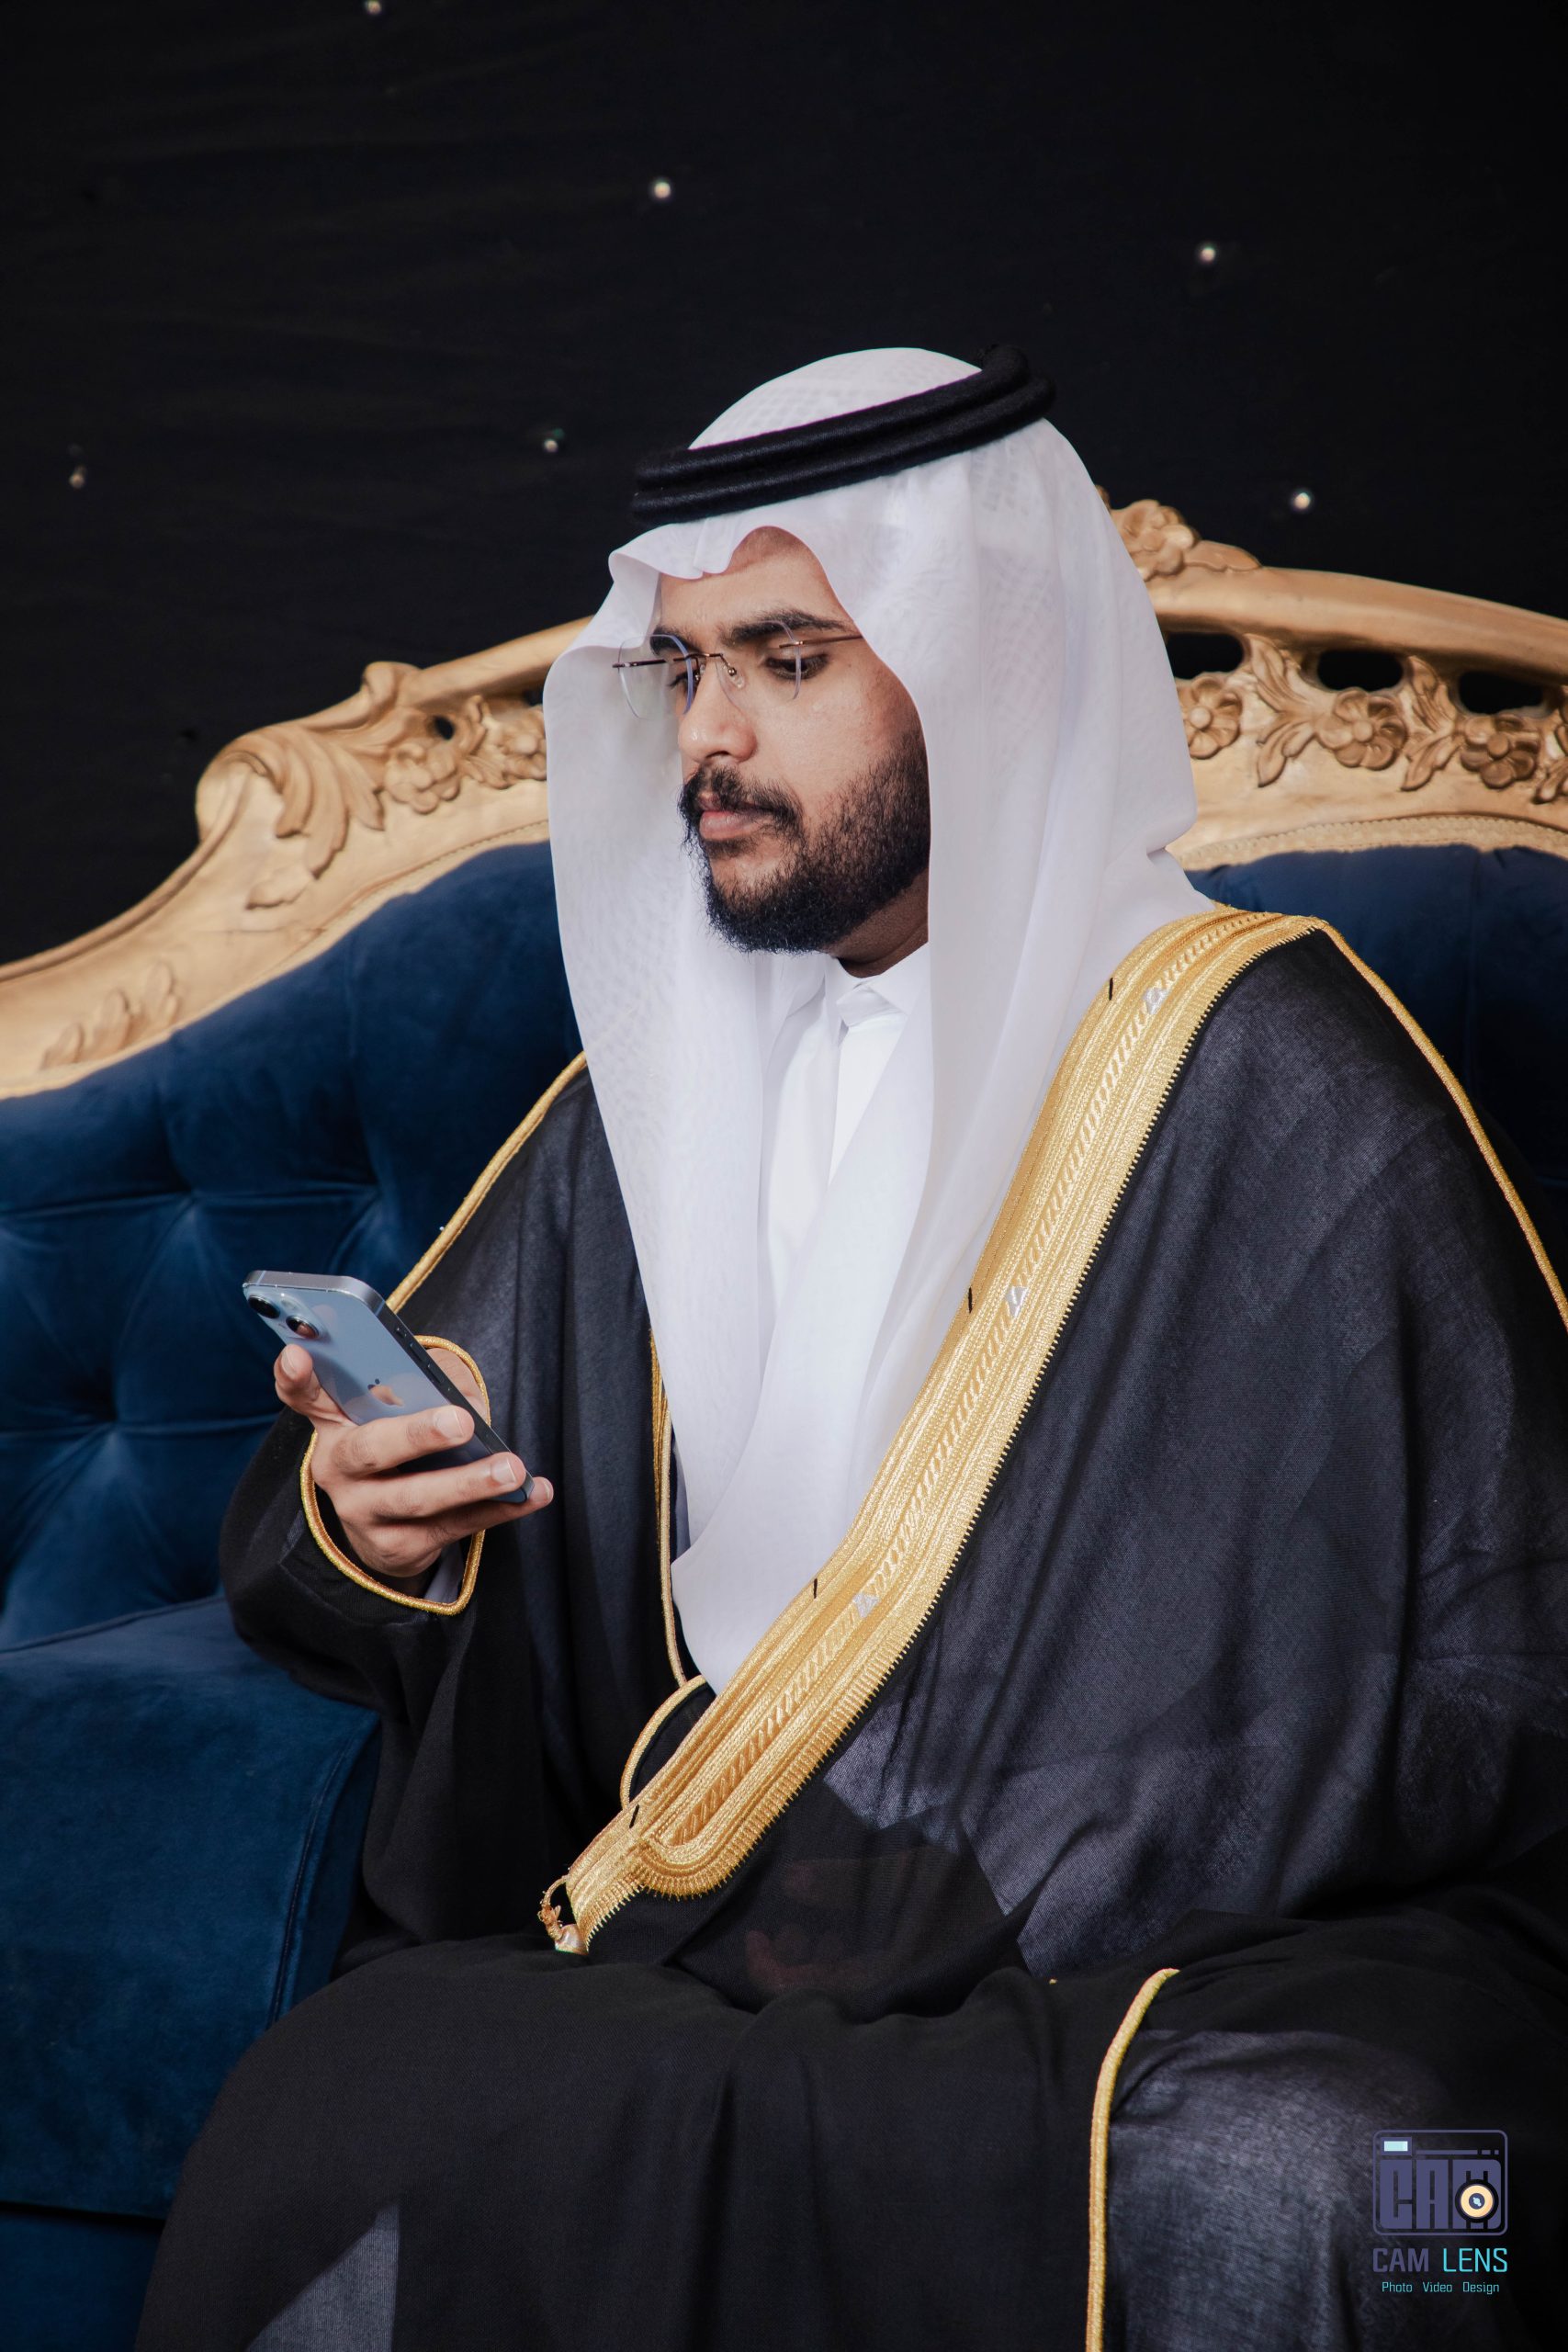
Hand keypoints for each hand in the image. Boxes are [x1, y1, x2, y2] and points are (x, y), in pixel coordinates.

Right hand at [275, 1342, 552, 1582]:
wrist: (389, 1527)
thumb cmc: (401, 1444)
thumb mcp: (400, 1406)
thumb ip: (426, 1381)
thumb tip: (462, 1396)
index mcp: (334, 1422)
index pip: (303, 1394)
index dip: (295, 1376)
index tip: (298, 1355)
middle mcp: (339, 1468)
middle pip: (369, 1450)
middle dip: (417, 1435)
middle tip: (461, 1422)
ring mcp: (364, 1512)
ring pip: (416, 1498)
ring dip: (469, 1482)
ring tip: (511, 1467)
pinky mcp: (398, 1547)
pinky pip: (455, 1527)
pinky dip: (500, 1509)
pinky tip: (533, 1492)